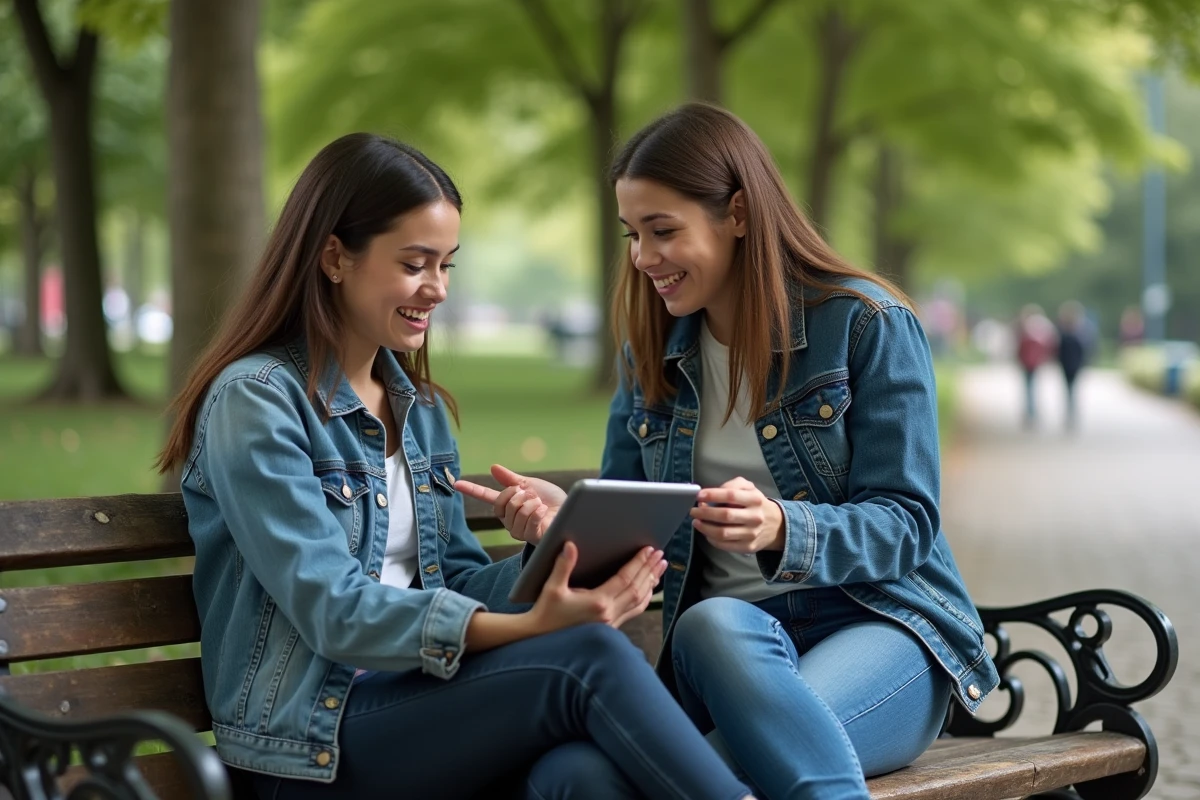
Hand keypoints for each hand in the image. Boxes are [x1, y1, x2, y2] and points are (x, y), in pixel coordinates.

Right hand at [455, 464, 566, 544]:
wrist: (571, 511)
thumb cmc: (553, 500)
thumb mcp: (530, 485)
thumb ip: (511, 479)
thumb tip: (493, 467)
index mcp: (508, 505)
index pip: (486, 496)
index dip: (472, 489)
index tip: (457, 483)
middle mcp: (510, 520)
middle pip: (503, 504)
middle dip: (519, 495)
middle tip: (532, 495)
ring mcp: (519, 530)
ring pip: (515, 513)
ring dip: (530, 504)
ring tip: (540, 504)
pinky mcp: (531, 538)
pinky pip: (527, 523)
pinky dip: (536, 513)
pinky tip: (542, 511)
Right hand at [530, 542, 667, 631]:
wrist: (541, 639)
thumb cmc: (545, 614)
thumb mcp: (552, 588)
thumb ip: (563, 565)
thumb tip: (571, 545)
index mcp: (598, 602)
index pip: (625, 579)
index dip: (639, 563)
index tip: (649, 550)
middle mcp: (609, 614)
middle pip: (637, 589)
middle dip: (650, 570)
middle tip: (660, 555)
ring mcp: (611, 623)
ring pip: (639, 601)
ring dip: (651, 583)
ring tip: (659, 568)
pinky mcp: (610, 628)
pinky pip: (634, 611)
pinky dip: (644, 598)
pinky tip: (648, 590)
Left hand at [689, 477, 784, 553]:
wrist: (777, 526)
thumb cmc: (756, 504)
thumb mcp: (749, 488)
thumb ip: (732, 485)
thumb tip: (713, 492)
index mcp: (755, 499)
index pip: (731, 495)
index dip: (712, 495)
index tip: (698, 495)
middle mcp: (755, 517)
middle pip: (725, 515)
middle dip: (704, 513)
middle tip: (693, 510)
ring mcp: (752, 534)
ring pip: (723, 533)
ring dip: (705, 527)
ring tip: (696, 522)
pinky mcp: (748, 547)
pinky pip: (725, 545)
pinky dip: (711, 539)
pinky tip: (706, 532)